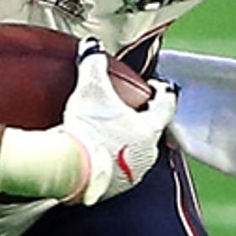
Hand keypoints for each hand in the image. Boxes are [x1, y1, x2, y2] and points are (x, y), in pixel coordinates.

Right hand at [57, 41, 177, 205]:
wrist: (70, 167)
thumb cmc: (88, 127)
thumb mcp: (91, 89)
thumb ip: (93, 64)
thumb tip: (92, 45)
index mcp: (149, 129)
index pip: (165, 107)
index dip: (162, 93)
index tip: (157, 86)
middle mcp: (147, 154)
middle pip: (150, 132)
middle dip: (141, 120)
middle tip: (129, 109)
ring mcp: (131, 175)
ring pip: (135, 155)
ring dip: (126, 144)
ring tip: (111, 134)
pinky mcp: (113, 189)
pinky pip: (117, 172)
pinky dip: (110, 162)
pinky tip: (96, 155)